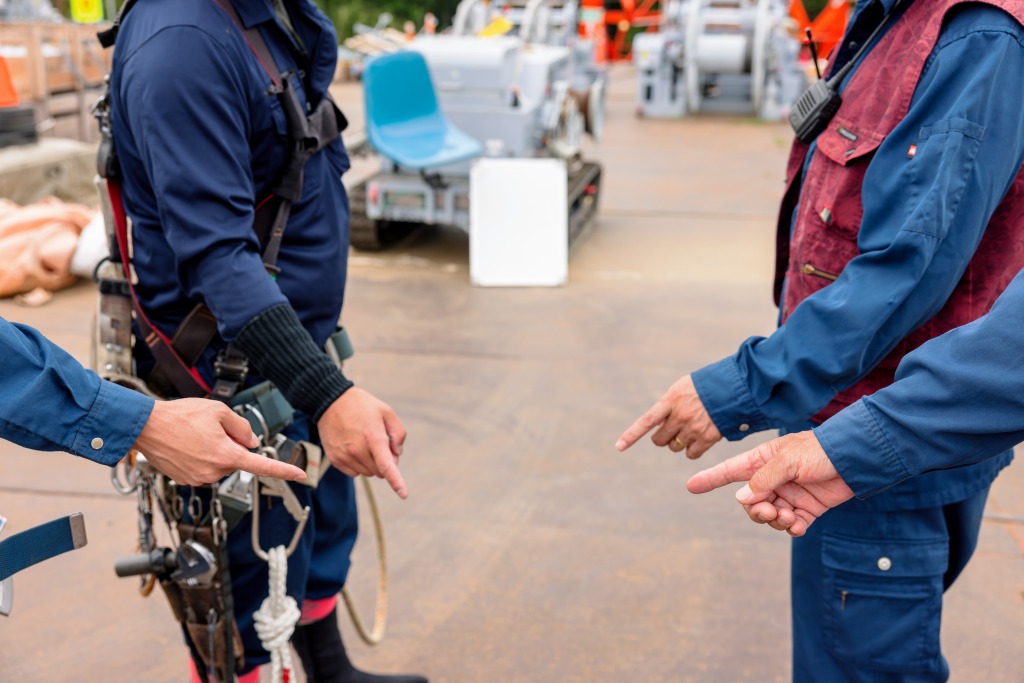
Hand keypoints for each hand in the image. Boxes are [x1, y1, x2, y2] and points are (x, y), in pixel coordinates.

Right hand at [134, 398, 305, 485]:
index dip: (283, 471)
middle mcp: (214, 471)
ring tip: (194, 436)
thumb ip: (242, 427)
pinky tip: (186, 445)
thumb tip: (252, 442)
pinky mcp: (187, 481)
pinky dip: (201, 457)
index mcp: (226, 455)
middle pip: (236, 459)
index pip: (262, 466)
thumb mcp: (219, 411)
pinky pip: (204, 468)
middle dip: (230, 445)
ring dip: (214, 451)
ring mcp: (199, 479)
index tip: (300, 476)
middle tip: (210, 430)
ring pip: (220, 464)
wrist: (145, 426)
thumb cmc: (180, 416)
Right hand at [317, 387, 408, 498]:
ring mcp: (345, 456)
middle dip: (384, 462)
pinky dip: (358, 465)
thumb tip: (397, 455)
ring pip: (367, 473)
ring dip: (371, 464)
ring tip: (364, 442)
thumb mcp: (386, 411)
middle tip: (379, 443)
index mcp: (373, 438)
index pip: (386, 466)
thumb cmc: (362, 406)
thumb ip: (398, 433)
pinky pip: (354, 473)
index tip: (403, 494)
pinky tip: (354, 447)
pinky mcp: (335, 460)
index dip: (396, 482)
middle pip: (379, 472)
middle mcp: (357, 450)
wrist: (330, 401)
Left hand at [615, 374, 722, 458]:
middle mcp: (681, 416)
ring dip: (677, 442)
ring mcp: (694, 428)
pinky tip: (698, 439)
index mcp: (671, 400)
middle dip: (662, 437)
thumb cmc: (703, 387)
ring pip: (674, 447)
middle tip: (671, 429)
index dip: (631, 435)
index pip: (647, 420)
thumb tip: (656, 427)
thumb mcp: (681, 389)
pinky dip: (691, 450)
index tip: (618, 447)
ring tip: (689, 429)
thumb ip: (667, 406)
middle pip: (659, 440)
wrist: (733, 388)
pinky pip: (690, 454)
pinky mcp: (708, 438)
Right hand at [685, 431, 854, 535]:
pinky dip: (791, 528)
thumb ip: (764, 479)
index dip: (710, 478)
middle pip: (750, 502)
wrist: (855, 459)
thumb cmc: (820, 451)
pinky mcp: (806, 509)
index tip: (691, 486)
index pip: (730, 471)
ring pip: (769, 515)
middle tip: (770, 511)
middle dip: (757, 510)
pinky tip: (798, 526)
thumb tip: (741, 499)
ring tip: (789, 517)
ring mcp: (789, 495)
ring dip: (775, 520)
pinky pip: (790, 525)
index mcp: (763, 460)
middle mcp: (773, 479)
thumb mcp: (789, 460)